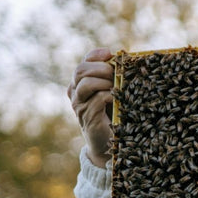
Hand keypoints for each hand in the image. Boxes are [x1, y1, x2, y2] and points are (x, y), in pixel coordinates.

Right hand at [68, 48, 115, 167]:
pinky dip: (109, 96)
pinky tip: (115, 100)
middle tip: (115, 73)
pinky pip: (97, 99)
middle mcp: (75, 92)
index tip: (110, 54)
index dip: (96, 55)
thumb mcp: (111, 92)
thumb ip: (112, 77)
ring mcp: (79, 105)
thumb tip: (123, 59)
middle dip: (101, 68)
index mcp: (80, 83)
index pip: (84, 62)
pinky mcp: (87, 116)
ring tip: (115, 87)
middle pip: (81, 70)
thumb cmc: (111, 115)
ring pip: (86, 83)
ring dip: (104, 81)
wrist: (105, 143)